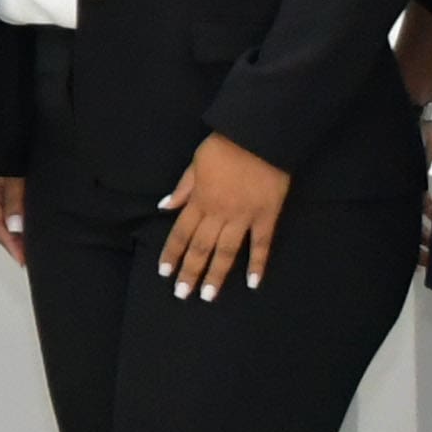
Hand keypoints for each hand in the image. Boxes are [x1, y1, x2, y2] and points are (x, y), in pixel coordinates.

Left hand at [156, 134, 290, 300]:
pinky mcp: (267, 216)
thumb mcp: (195, 163)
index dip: (171, 254)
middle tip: (182, 294)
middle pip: (201, 248)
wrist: (259, 136)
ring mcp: (244, 217)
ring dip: (216, 275)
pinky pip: (262, 244)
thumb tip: (164, 206)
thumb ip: (182, 188)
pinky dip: (257, 264)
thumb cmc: (224, 147)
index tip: (165, 273)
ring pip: (227, 251)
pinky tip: (253, 283)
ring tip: (208, 296)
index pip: (181, 233)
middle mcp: (218, 213)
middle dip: (190, 272)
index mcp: (199, 200)